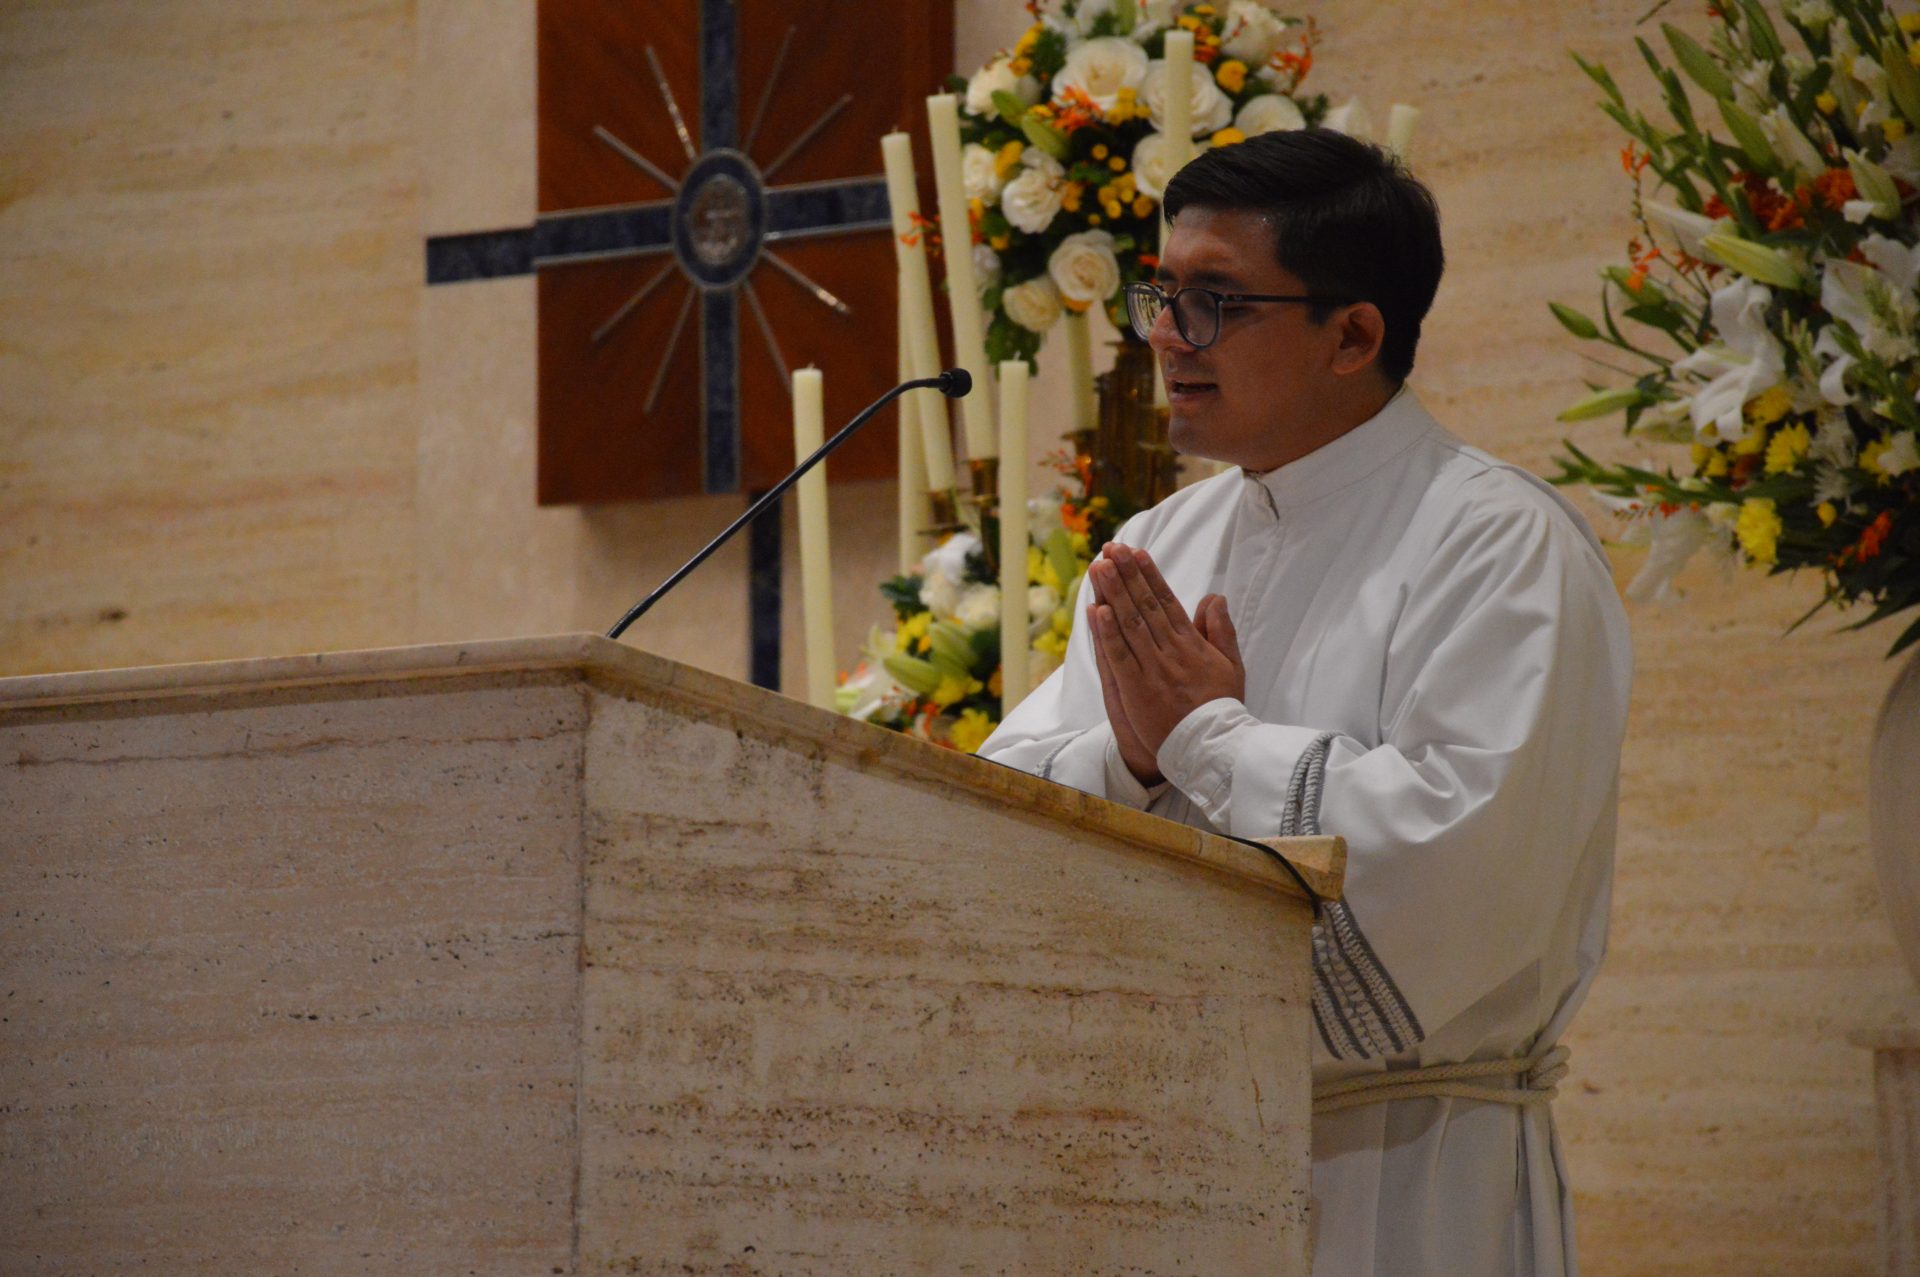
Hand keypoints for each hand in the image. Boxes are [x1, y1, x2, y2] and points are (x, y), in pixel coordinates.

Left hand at [1087, 543, 1244, 778]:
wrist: (1213, 747)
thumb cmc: (1221, 708)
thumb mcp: (1232, 665)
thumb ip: (1221, 630)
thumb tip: (1214, 598)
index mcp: (1192, 643)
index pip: (1167, 601)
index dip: (1150, 576)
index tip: (1137, 553)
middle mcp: (1171, 650)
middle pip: (1145, 605)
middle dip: (1127, 574)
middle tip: (1111, 548)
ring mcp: (1153, 669)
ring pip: (1130, 624)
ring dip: (1113, 593)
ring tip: (1100, 566)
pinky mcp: (1137, 689)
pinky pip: (1119, 656)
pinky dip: (1107, 633)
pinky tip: (1096, 610)